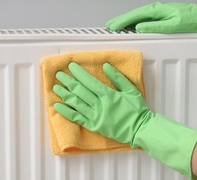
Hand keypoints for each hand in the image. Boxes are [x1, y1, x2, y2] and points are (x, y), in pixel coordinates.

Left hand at [53, 62, 196, 178]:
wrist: (140, 129)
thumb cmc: (137, 109)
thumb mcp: (131, 90)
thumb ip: (118, 78)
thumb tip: (106, 66)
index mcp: (109, 94)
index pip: (90, 81)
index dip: (79, 73)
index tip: (71, 66)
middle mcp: (100, 105)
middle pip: (80, 91)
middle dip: (68, 81)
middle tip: (59, 74)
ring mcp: (96, 116)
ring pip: (76, 103)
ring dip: (65, 94)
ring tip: (56, 88)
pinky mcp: (94, 126)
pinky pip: (77, 118)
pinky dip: (67, 112)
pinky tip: (58, 107)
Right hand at [106, 0, 196, 32]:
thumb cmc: (192, 22)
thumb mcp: (172, 26)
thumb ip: (154, 27)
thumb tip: (138, 27)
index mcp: (157, 10)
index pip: (134, 16)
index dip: (121, 21)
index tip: (112, 26)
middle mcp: (157, 8)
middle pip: (134, 14)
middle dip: (121, 20)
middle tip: (109, 26)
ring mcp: (160, 11)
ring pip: (139, 15)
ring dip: (128, 21)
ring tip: (118, 26)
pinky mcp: (164, 14)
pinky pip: (145, 17)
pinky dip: (136, 21)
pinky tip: (135, 26)